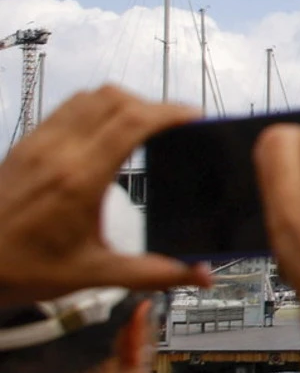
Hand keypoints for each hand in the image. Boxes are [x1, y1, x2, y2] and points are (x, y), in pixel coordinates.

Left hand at [0, 86, 207, 304]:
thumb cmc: (25, 269)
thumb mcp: (94, 274)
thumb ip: (153, 272)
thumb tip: (202, 276)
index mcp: (80, 179)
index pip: (132, 122)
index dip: (169, 112)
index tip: (193, 117)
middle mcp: (58, 151)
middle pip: (114, 99)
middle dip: (151, 105)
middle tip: (173, 125)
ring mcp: (37, 143)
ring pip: (89, 96)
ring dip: (122, 102)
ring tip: (143, 124)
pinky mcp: (24, 144)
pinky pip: (66, 108)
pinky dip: (95, 108)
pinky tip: (105, 132)